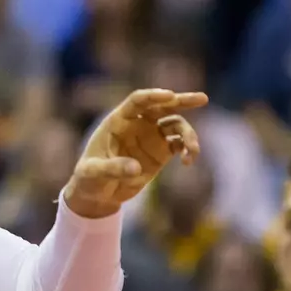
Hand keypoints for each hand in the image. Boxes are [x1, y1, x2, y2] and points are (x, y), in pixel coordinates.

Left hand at [63, 88, 205, 218]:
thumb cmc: (89, 178)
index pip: (138, 101)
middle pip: (162, 106)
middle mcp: (138, 124)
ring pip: (175, 125)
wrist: (98, 194)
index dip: (153, 96)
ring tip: (192, 151)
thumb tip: (136, 168)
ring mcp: (151, 137)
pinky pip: (179, 145)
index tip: (170, 96)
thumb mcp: (94, 173)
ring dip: (188, 134)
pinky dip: (188, 149)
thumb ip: (113, 168)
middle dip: (182, 100)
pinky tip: (188, 161)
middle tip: (202, 99)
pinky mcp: (160, 154)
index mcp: (118, 120)